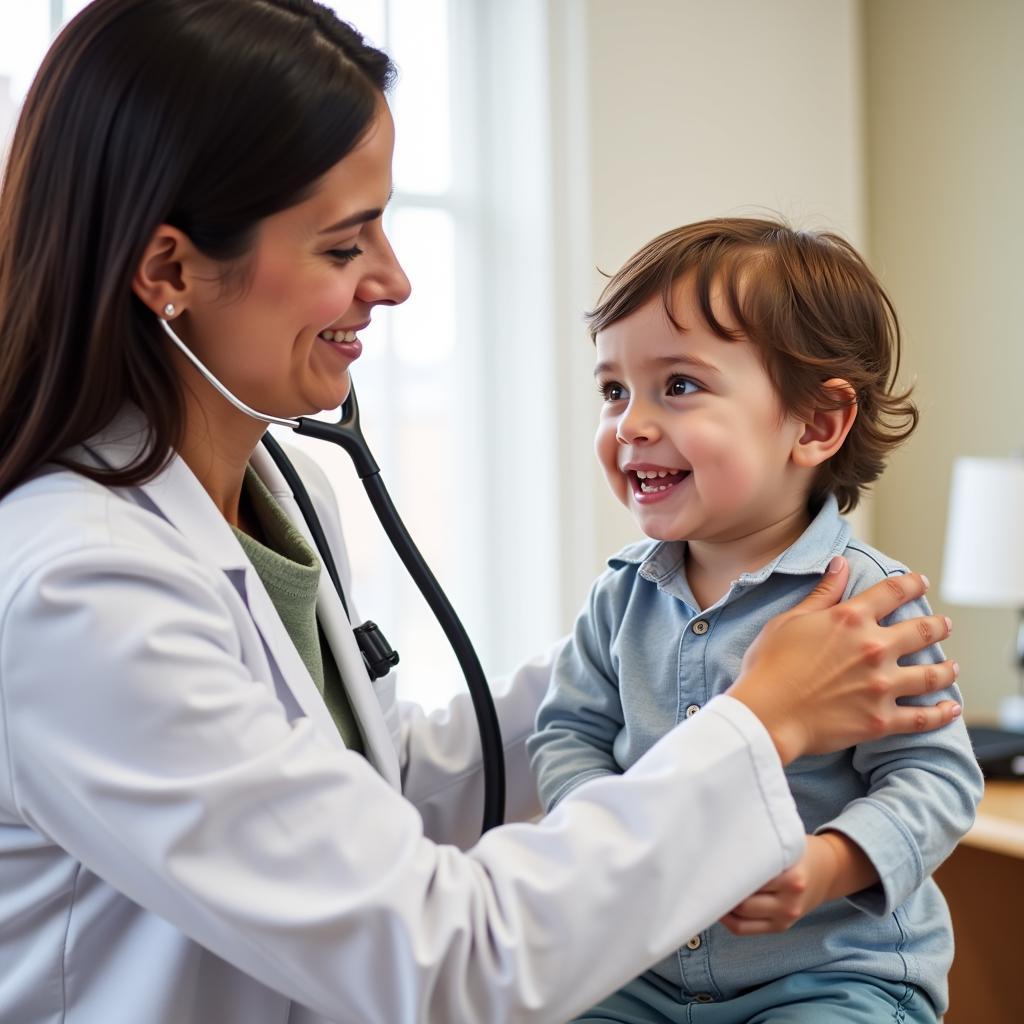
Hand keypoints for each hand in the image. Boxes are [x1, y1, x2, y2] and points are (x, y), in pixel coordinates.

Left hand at [719, 834, 835, 934]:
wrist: (827, 871)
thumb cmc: (798, 851)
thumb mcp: (785, 843)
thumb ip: (759, 847)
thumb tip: (721, 847)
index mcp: (792, 878)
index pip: (750, 879)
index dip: (727, 872)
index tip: (708, 863)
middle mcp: (789, 902)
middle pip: (744, 903)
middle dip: (721, 890)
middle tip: (702, 876)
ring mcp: (785, 918)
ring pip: (741, 918)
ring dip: (722, 905)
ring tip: (708, 889)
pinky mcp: (779, 928)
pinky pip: (744, 929)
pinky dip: (728, 918)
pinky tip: (718, 904)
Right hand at [728, 557, 959, 763]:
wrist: (767, 714)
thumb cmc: (770, 665)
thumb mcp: (790, 620)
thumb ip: (822, 594)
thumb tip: (841, 564)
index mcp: (850, 619)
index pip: (892, 592)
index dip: (911, 584)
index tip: (921, 583)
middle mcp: (873, 648)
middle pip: (921, 631)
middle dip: (937, 626)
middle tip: (943, 625)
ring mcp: (882, 686)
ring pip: (931, 675)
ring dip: (946, 668)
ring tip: (952, 666)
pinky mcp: (882, 720)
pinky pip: (923, 718)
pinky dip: (941, 713)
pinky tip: (950, 708)